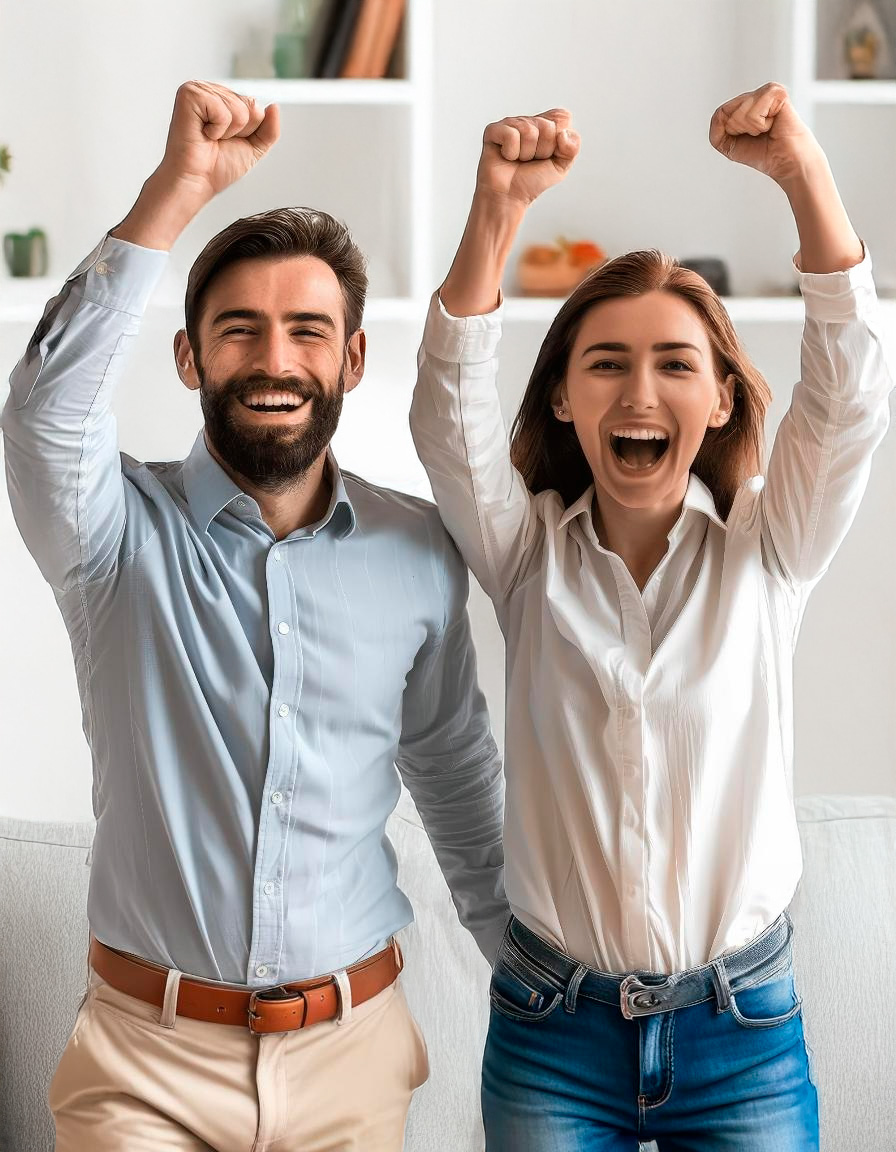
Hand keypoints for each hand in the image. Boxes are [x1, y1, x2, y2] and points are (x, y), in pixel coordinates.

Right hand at [157, 81, 279, 202]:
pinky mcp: (189, 94)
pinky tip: (202, 133)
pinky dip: (217, 129)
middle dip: (240, 131)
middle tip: (218, 141)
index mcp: (223, 98)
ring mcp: (198, 89)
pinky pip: (222, 110)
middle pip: (251, 105)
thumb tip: (274, 106)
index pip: (255, 107)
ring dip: (228, 131)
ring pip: (239, 107)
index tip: (227, 141)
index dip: (248, 131)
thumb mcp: (253, 148)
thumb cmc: (217, 167)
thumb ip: (269, 129)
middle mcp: (211, 90)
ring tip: (209, 137)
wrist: (196, 182)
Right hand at [476, 109, 579, 206]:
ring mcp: (511, 123)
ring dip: (526, 154)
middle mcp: (529, 120)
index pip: (563, 117)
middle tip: (530, 160)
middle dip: (542, 150)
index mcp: (546, 124)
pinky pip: (511, 135)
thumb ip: (572, 148)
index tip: (547, 156)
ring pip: (529, 131)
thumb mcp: (561, 166)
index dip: (559, 142)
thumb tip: (562, 133)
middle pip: (547, 126)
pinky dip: (511, 153)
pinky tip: (506, 157)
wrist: (510, 197)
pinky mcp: (493, 130)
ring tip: (518, 160)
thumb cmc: (532, 181)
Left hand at [709, 82, 821, 186]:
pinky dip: (760, 125)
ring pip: (738, 113)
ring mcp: (768, 90)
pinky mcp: (778, 92)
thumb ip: (716, 127)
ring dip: (751, 128)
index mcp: (746, 102)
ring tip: (767, 130)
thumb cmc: (762, 153)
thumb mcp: (728, 144)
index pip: (720, 113)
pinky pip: (753, 112)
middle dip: (739, 130)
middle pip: (726, 112)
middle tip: (759, 134)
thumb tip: (720, 113)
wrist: (785, 162)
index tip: (748, 138)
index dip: (729, 132)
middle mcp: (756, 93)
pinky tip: (773, 125)